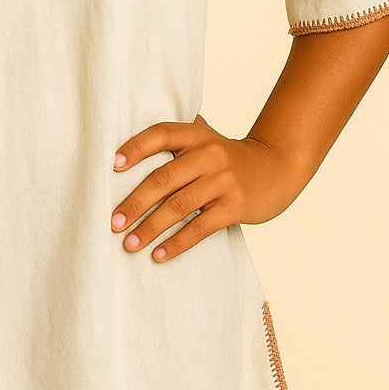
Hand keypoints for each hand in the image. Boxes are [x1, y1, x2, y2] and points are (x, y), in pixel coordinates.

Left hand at [110, 114, 306, 261]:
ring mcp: (224, 180)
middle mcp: (209, 154)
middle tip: (113, 222)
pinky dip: (177, 242)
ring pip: (179, 206)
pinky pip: (200, 227)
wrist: (277, 166)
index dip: (135, 148)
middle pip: (164, 178)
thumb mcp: (206, 138)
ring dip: (150, 227)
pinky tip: (159, 255)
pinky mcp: (236, 206)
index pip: (161, 134)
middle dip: (135, 202)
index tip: (112, 166)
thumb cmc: (228, 156)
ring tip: (129, 243)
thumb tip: (127, 148)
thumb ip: (177, 138)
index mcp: (196, 134)